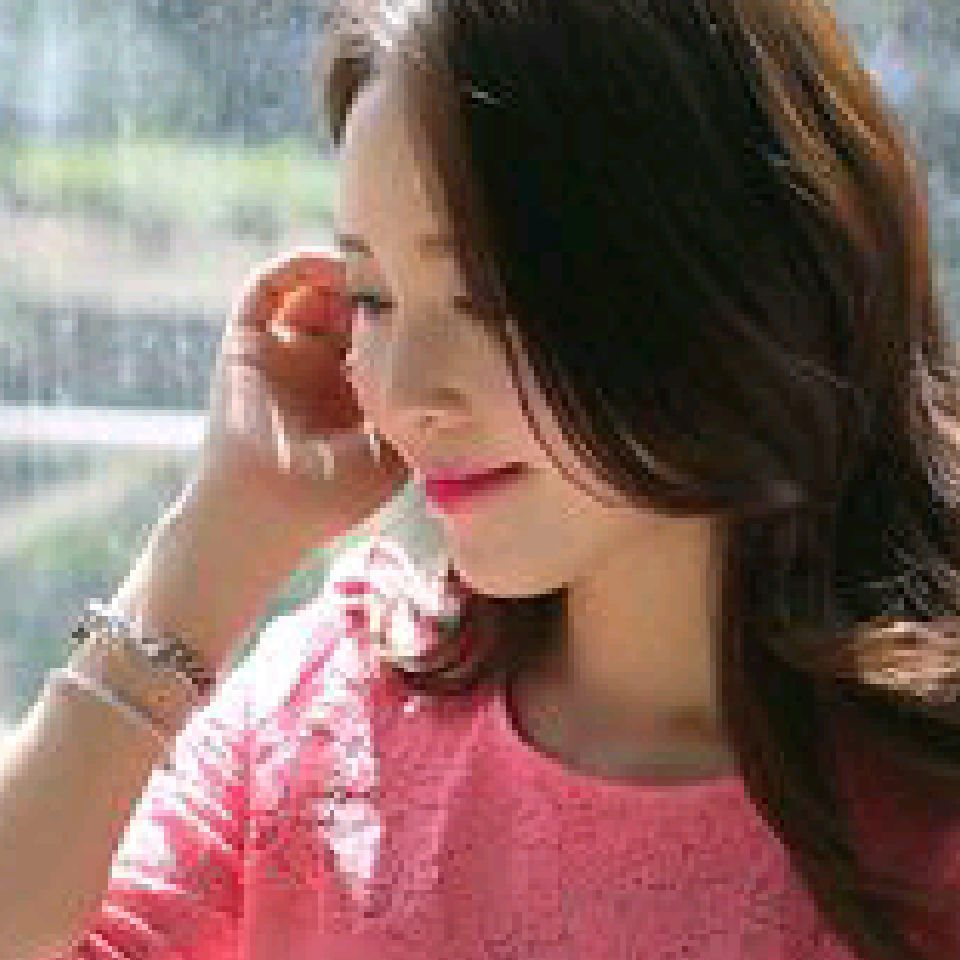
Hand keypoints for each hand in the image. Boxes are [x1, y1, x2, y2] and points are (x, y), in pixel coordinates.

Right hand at [193, 246, 408, 548]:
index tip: (433, 303)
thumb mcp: (395, 448)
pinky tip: (330, 265)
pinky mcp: (246, 343)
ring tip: (371, 271)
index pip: (380, 340)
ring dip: (343, 273)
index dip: (405, 318)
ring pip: (313, 290)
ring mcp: (282, 355)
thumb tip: (442, 355)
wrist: (266, 513)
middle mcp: (316, 371)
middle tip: (405, 280)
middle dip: (377, 291)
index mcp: (351, 397)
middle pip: (349, 308)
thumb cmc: (334, 494)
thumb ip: (417, 404)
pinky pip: (266, 288)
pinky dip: (297, 266)